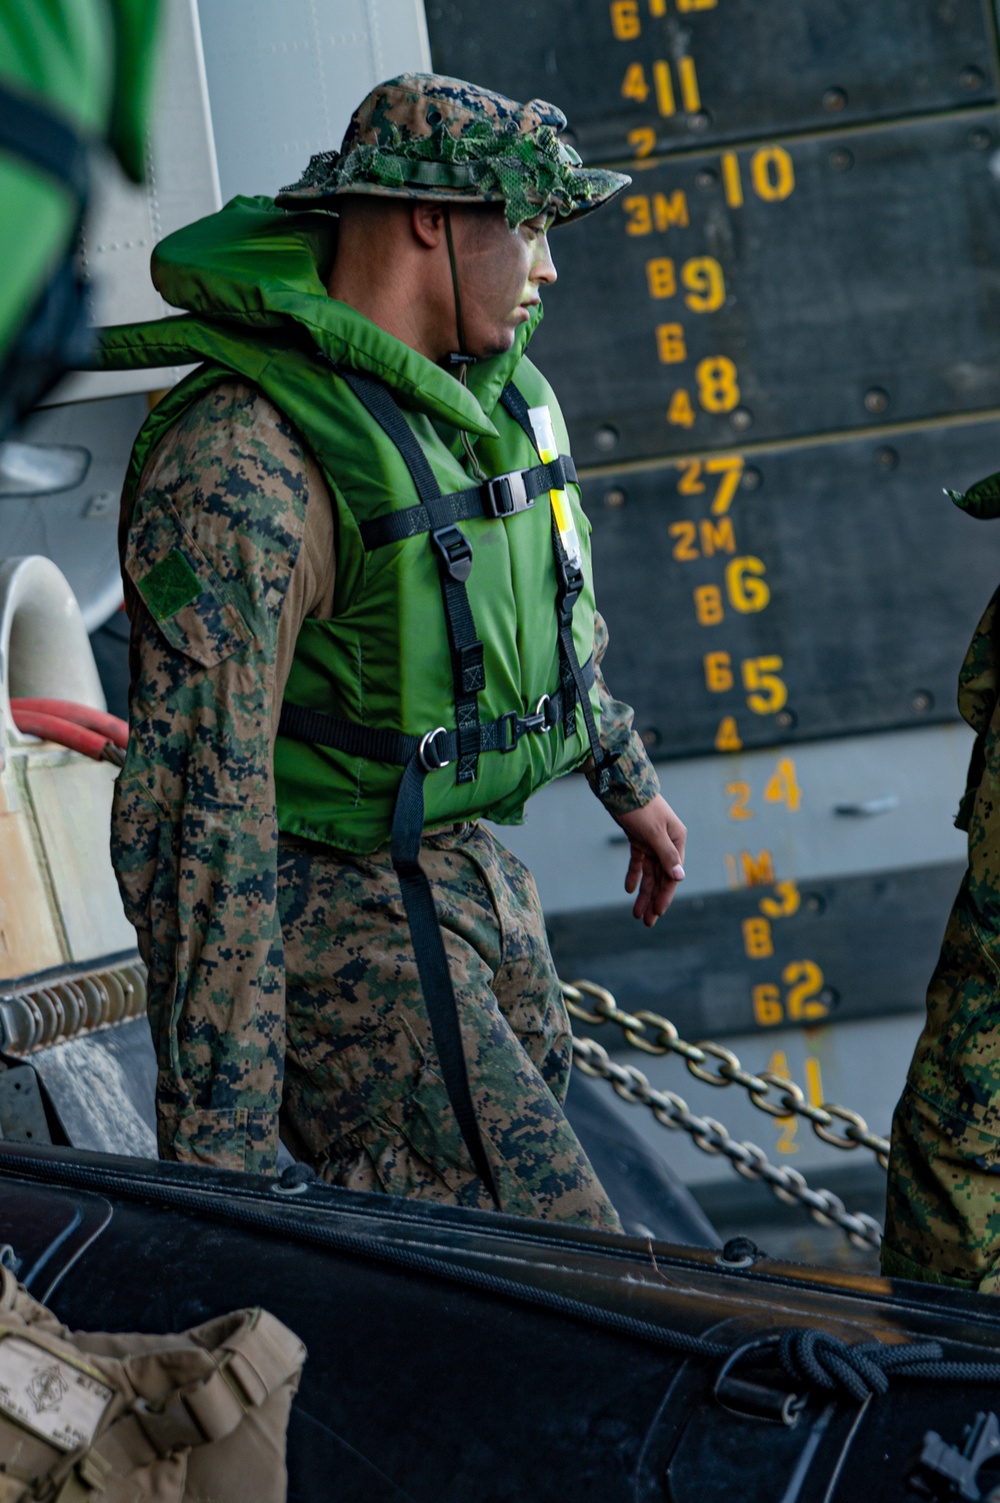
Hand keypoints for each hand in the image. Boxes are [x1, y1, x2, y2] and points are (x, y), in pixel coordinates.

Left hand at [614, 795, 686, 926]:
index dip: (665, 895)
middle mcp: (667, 842)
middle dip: (653, 899)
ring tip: (636, 912)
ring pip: (649, 872)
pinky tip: (629, 889)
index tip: (657, 912)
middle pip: (661, 877)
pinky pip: (638, 861)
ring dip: (644, 892)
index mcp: (677, 840)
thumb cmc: (641, 807)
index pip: (672, 874)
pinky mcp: (639, 838)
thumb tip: (679, 878)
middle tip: (646, 921)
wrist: (621, 785)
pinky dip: (634, 875)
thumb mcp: (654, 833)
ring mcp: (653, 841)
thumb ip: (666, 856)